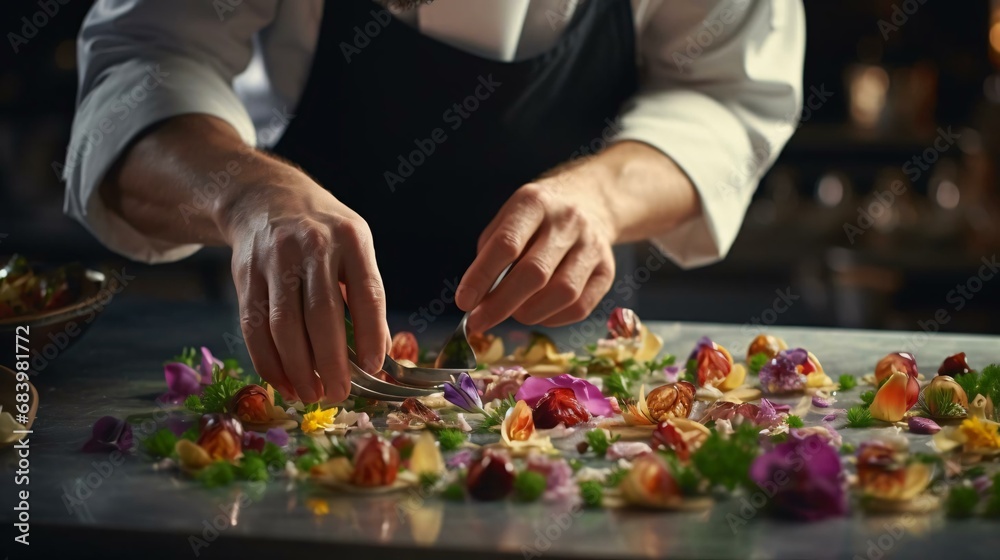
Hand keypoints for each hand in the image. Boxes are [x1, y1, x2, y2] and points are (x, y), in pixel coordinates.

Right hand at [217, 165, 389, 403]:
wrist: (265, 198)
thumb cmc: (323, 233)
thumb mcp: (355, 245)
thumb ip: (364, 292)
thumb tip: (377, 355)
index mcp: (351, 239)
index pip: (366, 292)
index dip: (371, 333)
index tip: (374, 367)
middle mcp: (312, 246)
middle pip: (321, 313)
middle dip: (331, 361)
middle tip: (339, 394)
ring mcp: (274, 260)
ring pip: (283, 325)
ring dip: (297, 368)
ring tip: (311, 395)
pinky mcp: (245, 275)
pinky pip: (253, 326)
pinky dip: (268, 361)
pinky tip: (283, 382)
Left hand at [456, 163, 618, 332]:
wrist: (590, 203)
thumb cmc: (536, 219)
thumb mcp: (508, 219)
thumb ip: (490, 254)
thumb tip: (478, 300)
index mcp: (535, 203)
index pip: (506, 244)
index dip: (482, 277)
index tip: (464, 302)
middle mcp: (568, 221)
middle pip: (534, 273)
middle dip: (501, 304)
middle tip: (479, 322)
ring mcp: (592, 246)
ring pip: (562, 293)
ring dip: (529, 313)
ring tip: (512, 312)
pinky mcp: (607, 270)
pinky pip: (580, 307)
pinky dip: (552, 318)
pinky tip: (539, 312)